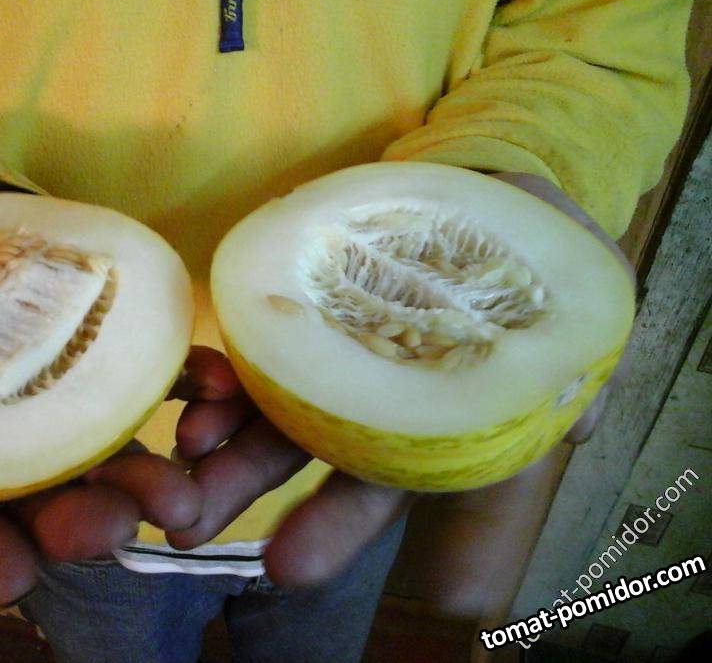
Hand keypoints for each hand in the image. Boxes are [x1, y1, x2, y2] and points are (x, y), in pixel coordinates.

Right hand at [0, 177, 201, 604]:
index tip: (8, 576)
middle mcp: (8, 437)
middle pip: (45, 499)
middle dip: (80, 522)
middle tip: (110, 530)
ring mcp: (65, 393)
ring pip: (111, 451)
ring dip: (150, 476)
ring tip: (180, 494)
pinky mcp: (108, 341)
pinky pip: (158, 370)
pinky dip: (195, 386)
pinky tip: (221, 392)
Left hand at [165, 172, 632, 587]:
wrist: (493, 195)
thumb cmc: (535, 276)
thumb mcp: (568, 327)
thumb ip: (561, 385)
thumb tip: (574, 427)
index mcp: (416, 428)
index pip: (374, 491)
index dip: (334, 528)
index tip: (284, 565)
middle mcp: (357, 396)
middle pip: (295, 451)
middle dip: (242, 487)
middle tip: (188, 523)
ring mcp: (323, 343)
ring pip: (262, 393)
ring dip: (218, 428)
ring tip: (185, 450)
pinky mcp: (304, 288)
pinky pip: (260, 323)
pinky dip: (230, 354)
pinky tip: (201, 376)